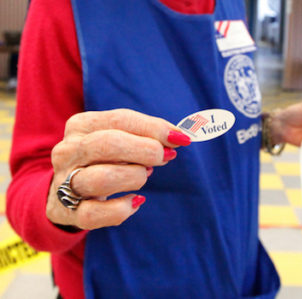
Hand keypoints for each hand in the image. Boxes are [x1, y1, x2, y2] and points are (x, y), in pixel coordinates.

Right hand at [48, 109, 190, 229]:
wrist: (65, 192)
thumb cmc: (104, 159)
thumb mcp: (120, 138)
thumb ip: (147, 135)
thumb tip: (178, 138)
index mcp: (81, 125)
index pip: (120, 119)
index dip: (154, 128)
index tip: (180, 138)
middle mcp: (68, 151)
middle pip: (108, 145)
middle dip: (145, 150)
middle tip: (165, 157)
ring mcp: (65, 182)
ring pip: (101, 178)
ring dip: (133, 177)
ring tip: (144, 175)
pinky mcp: (68, 211)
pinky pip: (95, 213)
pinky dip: (121, 209)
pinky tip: (136, 201)